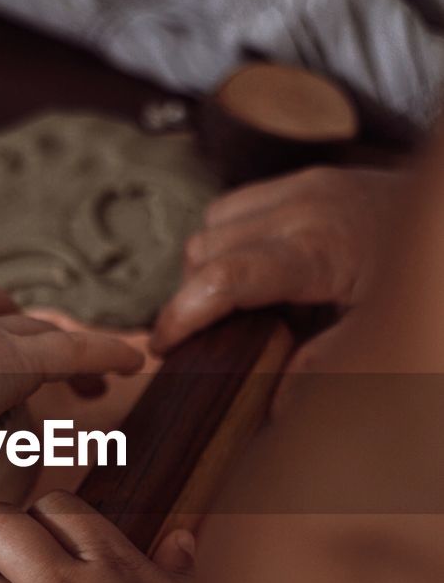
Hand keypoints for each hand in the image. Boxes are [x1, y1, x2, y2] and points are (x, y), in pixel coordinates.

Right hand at [151, 167, 405, 353]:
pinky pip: (235, 205)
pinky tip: (253, 270)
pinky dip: (228, 239)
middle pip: (205, 251)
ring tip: (231, 305)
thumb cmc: (426, 281)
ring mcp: (304, 187)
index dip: (183, 314)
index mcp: (320, 250)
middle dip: (194, 296)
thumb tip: (274, 404)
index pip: (226, 277)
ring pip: (211, 225)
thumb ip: (325, 363)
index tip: (165, 346)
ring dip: (207, 265)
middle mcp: (304, 208)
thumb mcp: (382, 330)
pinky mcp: (307, 179)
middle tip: (206, 339)